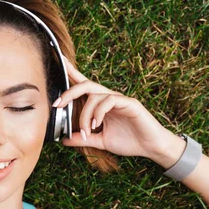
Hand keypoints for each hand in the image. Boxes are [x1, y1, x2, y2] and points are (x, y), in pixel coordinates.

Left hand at [57, 56, 182, 163]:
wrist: (151, 147)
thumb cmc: (129, 141)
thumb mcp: (100, 141)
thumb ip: (83, 139)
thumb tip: (64, 140)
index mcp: (102, 104)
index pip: (85, 85)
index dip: (72, 73)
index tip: (60, 61)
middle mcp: (109, 98)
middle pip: (86, 85)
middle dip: (69, 93)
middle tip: (57, 104)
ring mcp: (120, 99)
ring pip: (95, 96)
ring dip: (85, 114)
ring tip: (86, 130)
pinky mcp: (130, 103)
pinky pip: (109, 101)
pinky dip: (99, 112)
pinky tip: (97, 124)